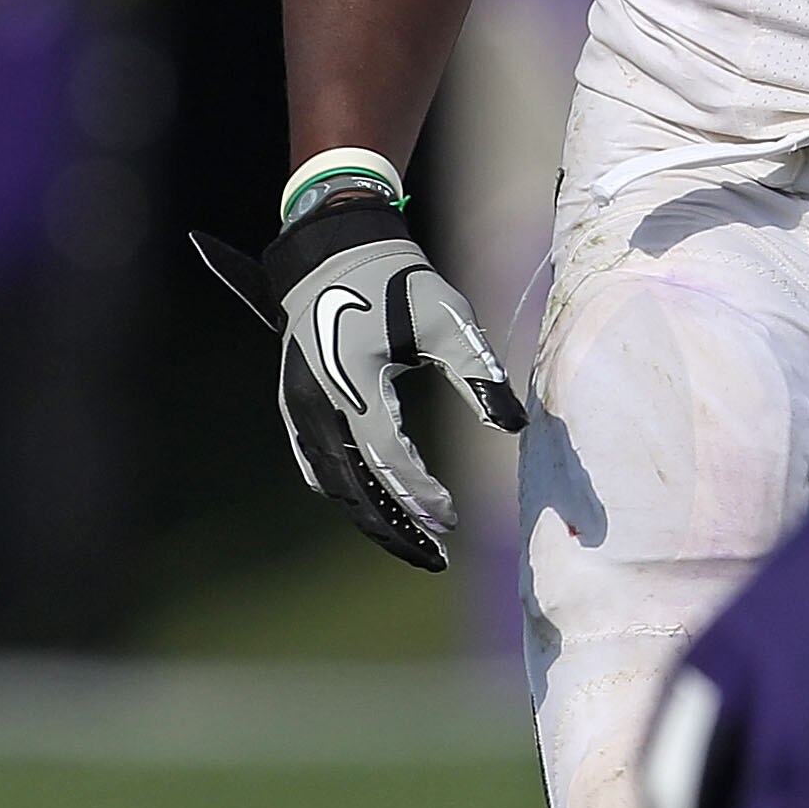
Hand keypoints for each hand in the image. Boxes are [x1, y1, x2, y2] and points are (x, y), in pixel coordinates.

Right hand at [193, 202, 525, 570]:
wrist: (335, 250)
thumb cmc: (399, 280)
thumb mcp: (448, 319)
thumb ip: (478, 374)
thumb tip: (513, 426)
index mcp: (353, 380)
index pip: (388, 457)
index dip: (422, 493)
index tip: (453, 517)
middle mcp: (317, 403)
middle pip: (353, 488)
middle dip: (394, 527)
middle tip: (435, 557)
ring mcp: (299, 408)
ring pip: (332, 484)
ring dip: (370, 516)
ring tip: (412, 542)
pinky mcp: (295, 407)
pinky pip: (317, 465)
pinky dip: (348, 492)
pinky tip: (378, 507)